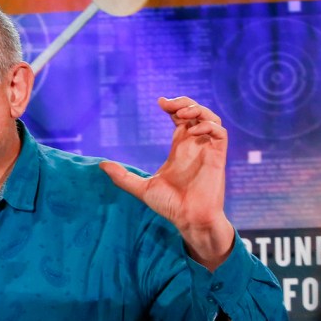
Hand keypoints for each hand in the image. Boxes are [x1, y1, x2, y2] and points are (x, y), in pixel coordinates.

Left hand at [100, 96, 234, 270]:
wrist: (188, 219)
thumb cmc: (169, 205)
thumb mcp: (141, 188)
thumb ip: (123, 176)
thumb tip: (101, 165)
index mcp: (179, 148)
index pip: (179, 120)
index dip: (173, 107)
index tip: (159, 102)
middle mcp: (194, 146)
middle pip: (196, 114)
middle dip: (185, 103)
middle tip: (169, 104)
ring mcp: (207, 150)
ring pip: (211, 119)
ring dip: (198, 111)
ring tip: (181, 113)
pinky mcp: (218, 157)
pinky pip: (220, 134)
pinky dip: (208, 127)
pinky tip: (192, 132)